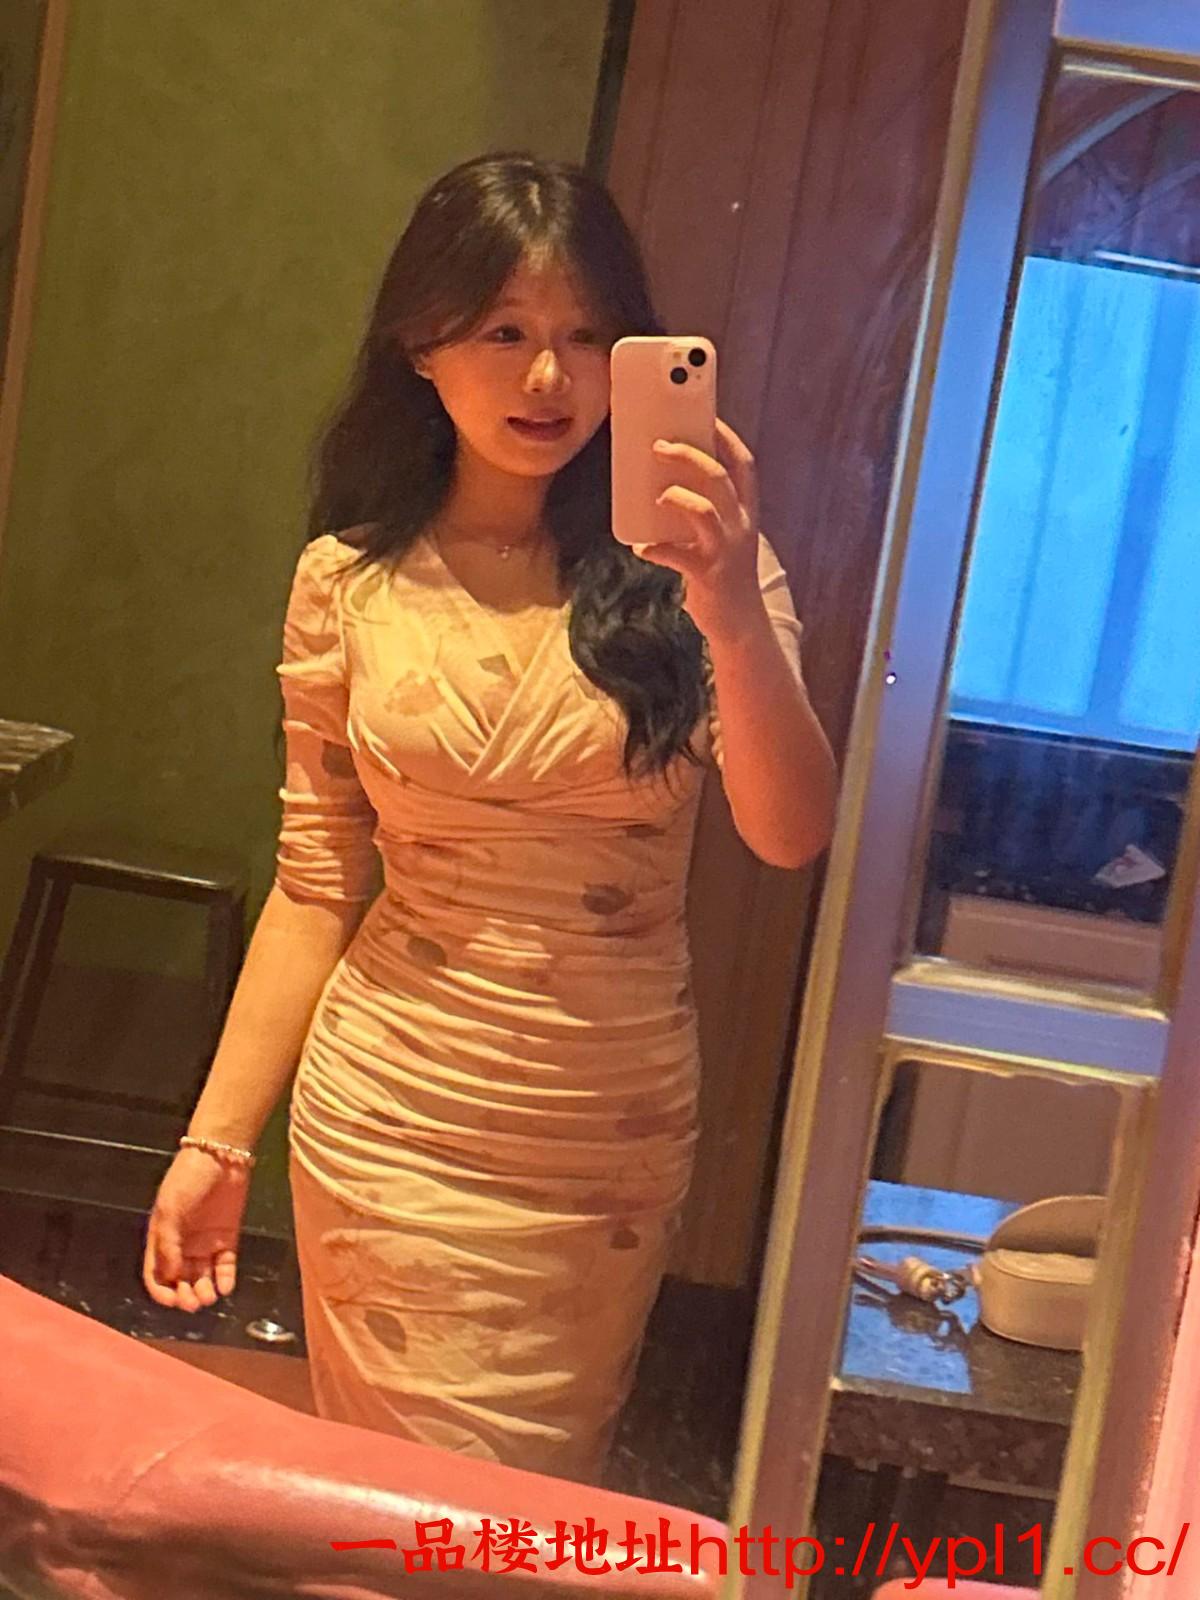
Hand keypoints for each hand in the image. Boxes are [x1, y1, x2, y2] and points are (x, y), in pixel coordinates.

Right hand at [142, 1146, 250, 1311]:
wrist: (222, 1155)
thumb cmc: (188, 1176)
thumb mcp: (171, 1210)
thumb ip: (169, 1244)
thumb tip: (170, 1275)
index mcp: (161, 1237)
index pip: (156, 1275)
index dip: (161, 1291)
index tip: (171, 1300)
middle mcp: (182, 1244)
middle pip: (180, 1281)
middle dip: (184, 1296)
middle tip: (194, 1303)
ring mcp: (205, 1242)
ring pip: (202, 1278)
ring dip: (204, 1291)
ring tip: (209, 1296)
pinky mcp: (227, 1237)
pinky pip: (225, 1266)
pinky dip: (225, 1279)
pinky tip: (225, 1286)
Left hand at [632, 417, 765, 644]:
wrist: (740, 624)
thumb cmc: (722, 572)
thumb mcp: (721, 536)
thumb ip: (703, 509)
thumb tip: (661, 480)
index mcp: (746, 511)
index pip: (743, 464)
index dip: (725, 437)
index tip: (705, 415)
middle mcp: (741, 526)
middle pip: (719, 478)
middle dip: (689, 455)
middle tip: (658, 445)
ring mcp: (727, 550)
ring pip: (704, 510)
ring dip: (675, 497)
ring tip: (656, 495)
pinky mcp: (709, 575)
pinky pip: (676, 555)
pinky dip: (654, 548)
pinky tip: (639, 547)